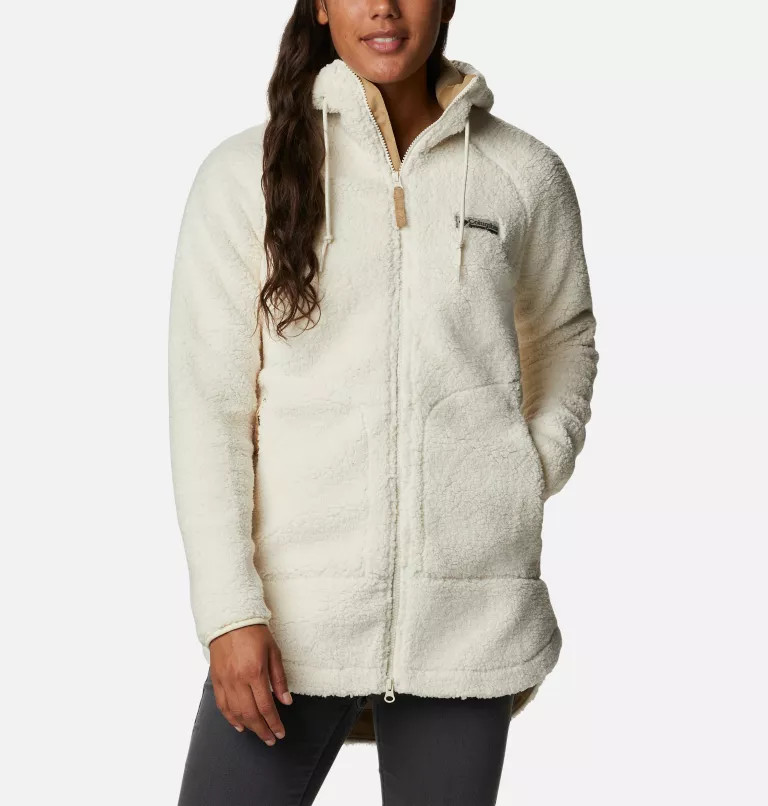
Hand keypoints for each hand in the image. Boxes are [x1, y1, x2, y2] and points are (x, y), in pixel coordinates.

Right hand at [208, 624, 291, 744]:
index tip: (280, 733)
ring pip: (236, 713)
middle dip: (262, 730)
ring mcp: (225, 681)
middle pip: (251, 714)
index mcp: (255, 672)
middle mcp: (238, 680)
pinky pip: (222, 705)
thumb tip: (286, 701)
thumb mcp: (274, 652)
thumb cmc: (255, 633)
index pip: (266, 706)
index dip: (274, 723)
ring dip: (248, 727)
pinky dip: (230, 718)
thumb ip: (279, 678)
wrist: (230, 620)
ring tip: (258, 734)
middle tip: (271, 739)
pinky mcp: (216, 680)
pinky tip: (239, 725)